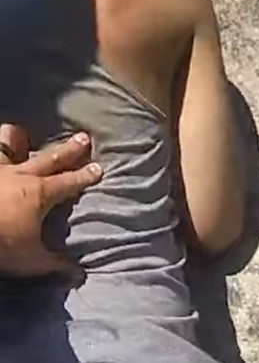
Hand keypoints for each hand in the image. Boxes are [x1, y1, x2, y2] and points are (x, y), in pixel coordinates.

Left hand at [0, 126, 100, 281]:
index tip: (100, 168)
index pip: (70, 182)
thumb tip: (80, 275)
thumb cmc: (0, 243)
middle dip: (69, 150)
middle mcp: (20, 176)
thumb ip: (55, 265)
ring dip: (15, 140)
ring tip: (19, 133)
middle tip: (84, 138)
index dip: (86, 176)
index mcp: (41, 194)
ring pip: (8, 146)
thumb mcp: (30, 260)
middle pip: (50, 158)